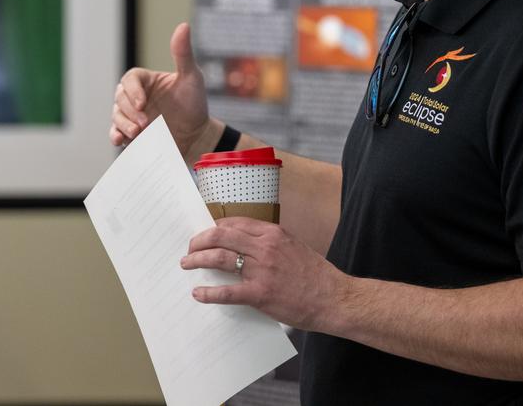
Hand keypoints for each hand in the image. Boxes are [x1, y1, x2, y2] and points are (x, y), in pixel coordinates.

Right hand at [111, 22, 210, 154]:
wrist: (197, 135)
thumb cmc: (194, 103)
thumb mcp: (192, 77)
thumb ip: (183, 54)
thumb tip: (183, 26)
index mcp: (146, 81)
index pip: (130, 79)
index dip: (133, 90)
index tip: (143, 103)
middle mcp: (136, 97)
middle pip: (120, 97)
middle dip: (130, 110)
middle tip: (145, 122)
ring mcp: (132, 116)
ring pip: (116, 115)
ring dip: (123, 123)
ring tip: (138, 133)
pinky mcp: (132, 134)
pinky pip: (116, 132)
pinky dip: (116, 135)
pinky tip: (121, 140)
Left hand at [181, 216, 347, 331]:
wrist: (335, 298)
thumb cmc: (316, 275)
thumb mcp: (293, 246)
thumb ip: (269, 243)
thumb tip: (243, 245)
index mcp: (273, 233)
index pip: (234, 223)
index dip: (214, 228)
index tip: (206, 234)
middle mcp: (265, 247)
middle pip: (220, 236)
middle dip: (199, 241)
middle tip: (190, 249)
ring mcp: (262, 270)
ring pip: (219, 258)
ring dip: (197, 260)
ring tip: (187, 264)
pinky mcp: (261, 294)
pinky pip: (227, 292)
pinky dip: (208, 293)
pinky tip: (198, 294)